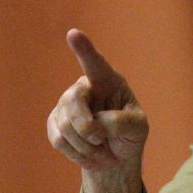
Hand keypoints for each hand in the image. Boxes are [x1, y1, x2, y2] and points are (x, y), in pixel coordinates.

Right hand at [48, 29, 147, 192]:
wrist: (115, 158)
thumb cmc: (130, 135)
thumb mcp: (138, 128)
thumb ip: (121, 122)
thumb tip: (96, 122)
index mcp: (108, 81)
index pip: (95, 63)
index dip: (84, 49)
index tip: (73, 34)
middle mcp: (84, 87)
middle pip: (73, 100)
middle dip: (87, 127)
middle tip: (102, 140)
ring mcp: (66, 104)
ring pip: (65, 125)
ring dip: (86, 145)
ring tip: (101, 148)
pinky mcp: (54, 123)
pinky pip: (59, 140)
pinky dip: (77, 153)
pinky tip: (88, 152)